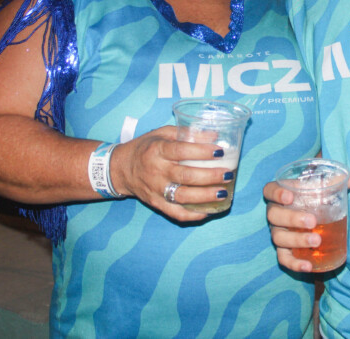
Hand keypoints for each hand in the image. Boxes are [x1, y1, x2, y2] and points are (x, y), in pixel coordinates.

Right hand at [108, 126, 233, 222]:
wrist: (122, 168)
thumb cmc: (146, 147)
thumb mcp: (162, 133)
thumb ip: (187, 133)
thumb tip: (214, 135)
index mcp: (157, 150)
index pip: (181, 151)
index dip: (202, 151)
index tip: (220, 151)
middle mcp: (156, 171)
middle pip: (186, 176)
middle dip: (210, 176)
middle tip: (228, 173)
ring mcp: (156, 190)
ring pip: (183, 197)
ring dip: (206, 196)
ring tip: (224, 192)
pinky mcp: (156, 204)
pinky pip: (176, 213)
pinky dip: (193, 215)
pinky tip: (209, 210)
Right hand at [264, 173, 349, 272]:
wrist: (311, 215)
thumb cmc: (313, 198)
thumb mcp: (321, 189)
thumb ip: (335, 182)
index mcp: (280, 194)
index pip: (269, 190)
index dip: (276, 194)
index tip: (290, 197)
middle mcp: (274, 213)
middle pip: (274, 215)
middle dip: (292, 219)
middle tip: (312, 221)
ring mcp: (277, 232)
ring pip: (278, 237)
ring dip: (297, 240)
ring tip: (317, 241)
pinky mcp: (283, 250)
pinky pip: (284, 259)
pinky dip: (294, 264)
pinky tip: (309, 267)